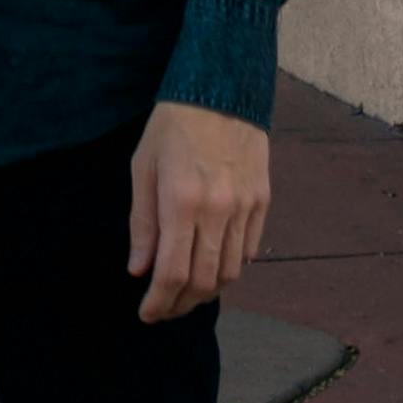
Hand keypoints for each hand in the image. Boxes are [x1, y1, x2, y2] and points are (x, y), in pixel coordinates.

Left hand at [127, 101, 270, 324]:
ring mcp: (245, 206)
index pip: (172, 273)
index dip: (159, 302)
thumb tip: (139, 270)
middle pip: (204, 282)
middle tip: (163, 310)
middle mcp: (218, 209)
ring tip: (185, 293)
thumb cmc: (173, 126)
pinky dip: (230, 268)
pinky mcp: (262, 200)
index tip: (146, 314)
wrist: (221, 88)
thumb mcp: (143, 168)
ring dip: (206, 292)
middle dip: (180, 305)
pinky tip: (212, 266)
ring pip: (230, 272)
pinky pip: (248, 250)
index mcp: (181, 201)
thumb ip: (142, 223)